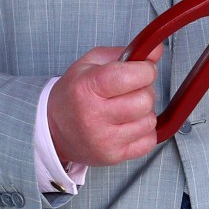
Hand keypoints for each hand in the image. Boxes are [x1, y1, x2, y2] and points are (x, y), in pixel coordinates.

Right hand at [47, 44, 162, 166]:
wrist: (53, 129)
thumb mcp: (91, 63)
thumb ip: (125, 53)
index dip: (145, 70)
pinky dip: (144, 130)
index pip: (129, 76)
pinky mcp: (113, 157)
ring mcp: (104, 140)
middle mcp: (94, 116)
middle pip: (144, 100)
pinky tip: (129, 124)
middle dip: (145, 89)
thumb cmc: (74, 93)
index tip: (143, 69)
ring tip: (128, 107)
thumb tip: (156, 51)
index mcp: (87, 87)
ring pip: (149, 121)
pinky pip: (149, 141)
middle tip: (133, 89)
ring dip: (144, 111)